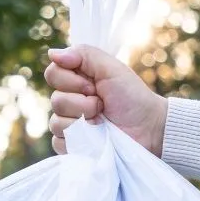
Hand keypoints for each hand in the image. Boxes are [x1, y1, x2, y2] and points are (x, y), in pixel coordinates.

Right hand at [45, 45, 167, 156]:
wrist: (147, 128)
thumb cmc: (132, 97)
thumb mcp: (111, 68)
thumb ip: (83, 54)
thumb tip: (52, 54)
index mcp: (76, 80)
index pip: (52, 74)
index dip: (71, 81)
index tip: (94, 86)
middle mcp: (69, 101)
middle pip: (55, 100)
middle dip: (82, 103)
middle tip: (102, 105)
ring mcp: (69, 126)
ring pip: (56, 123)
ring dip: (83, 121)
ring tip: (102, 122)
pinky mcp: (72, 146)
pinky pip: (59, 143)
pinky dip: (78, 140)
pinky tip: (95, 137)